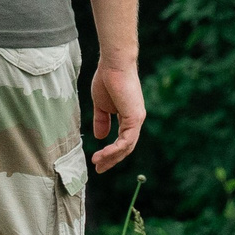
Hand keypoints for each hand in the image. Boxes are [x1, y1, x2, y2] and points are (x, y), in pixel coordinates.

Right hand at [89, 57, 146, 172]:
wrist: (113, 65)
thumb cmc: (107, 79)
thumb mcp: (101, 105)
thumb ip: (101, 121)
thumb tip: (100, 137)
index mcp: (128, 117)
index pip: (122, 140)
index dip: (110, 152)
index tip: (97, 161)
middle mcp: (135, 121)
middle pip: (126, 148)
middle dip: (111, 160)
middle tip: (98, 169)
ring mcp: (137, 120)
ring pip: (127, 147)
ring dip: (111, 157)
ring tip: (97, 163)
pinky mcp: (135, 118)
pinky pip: (126, 140)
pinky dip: (114, 149)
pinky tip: (103, 154)